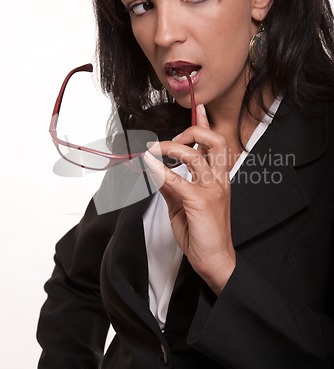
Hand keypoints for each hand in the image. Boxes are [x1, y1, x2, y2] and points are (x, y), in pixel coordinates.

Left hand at [144, 104, 235, 294]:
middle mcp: (219, 180)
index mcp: (219, 179)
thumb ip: (171, 186)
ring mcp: (212, 190)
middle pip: (213, 140)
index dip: (205, 123)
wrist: (216, 262)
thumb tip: (156, 171)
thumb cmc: (203, 235)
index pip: (215, 144)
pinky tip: (149, 165)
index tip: (198, 107)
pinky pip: (177, 179)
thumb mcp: (183, 206)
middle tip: (172, 140)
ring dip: (170, 147)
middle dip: (192, 131)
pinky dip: (160, 170)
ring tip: (154, 151)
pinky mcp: (201, 202)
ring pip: (195, 155)